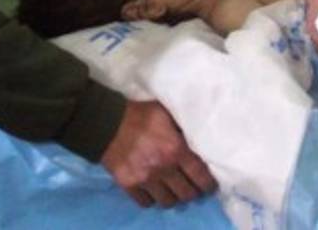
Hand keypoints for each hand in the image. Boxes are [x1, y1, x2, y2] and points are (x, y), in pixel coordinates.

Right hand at [100, 100, 216, 207]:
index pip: (200, 175)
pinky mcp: (129, 185)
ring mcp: (145, 179)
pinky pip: (146, 203)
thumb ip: (183, 127)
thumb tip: (200, 135)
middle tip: (192, 187)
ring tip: (174, 190)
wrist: (107, 122)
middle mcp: (163, 168)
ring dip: (173, 197)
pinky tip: (154, 191)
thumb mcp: (167, 113)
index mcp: (176, 149)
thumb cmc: (140, 114)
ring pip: (168, 202)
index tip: (210, 185)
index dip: (208, 184)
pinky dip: (152, 199)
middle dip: (193, 192)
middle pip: (186, 194)